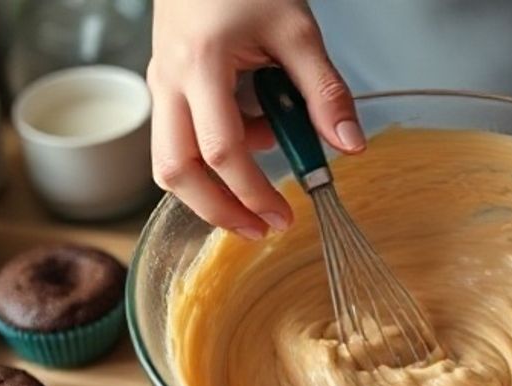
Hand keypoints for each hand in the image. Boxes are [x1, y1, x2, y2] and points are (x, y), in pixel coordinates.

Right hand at [148, 0, 362, 238]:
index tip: (285, 215)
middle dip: (218, 210)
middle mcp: (169, 81)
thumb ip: (325, 91)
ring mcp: (161, 85)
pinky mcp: (166, 88)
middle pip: (176, 171)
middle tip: (260, 228)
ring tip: (263, 180)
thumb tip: (350, 147)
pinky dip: (213, 155)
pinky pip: (179, 140)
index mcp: (201, 66)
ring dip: (213, 187)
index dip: (253, 192)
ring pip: (170, 161)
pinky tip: (253, 134)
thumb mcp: (298, 31)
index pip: (222, 151)